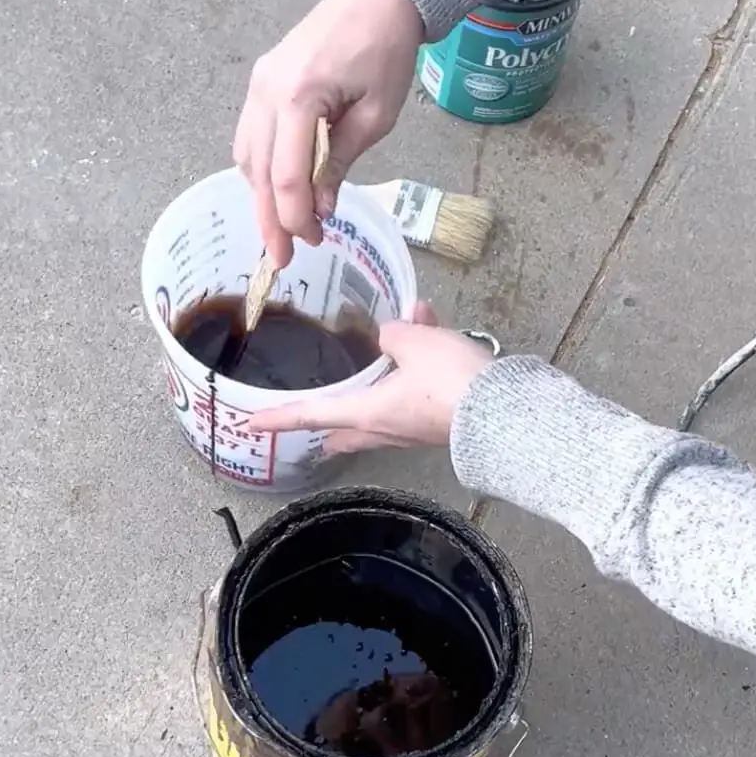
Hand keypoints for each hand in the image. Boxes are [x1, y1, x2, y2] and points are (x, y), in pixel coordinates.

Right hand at [233, 0, 424, 269]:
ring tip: (282, 228)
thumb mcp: (376, 115)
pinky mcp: (262, 82)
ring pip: (246, 157)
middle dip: (270, 219)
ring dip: (260, 196)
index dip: (295, 218)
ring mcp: (258, 85)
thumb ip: (342, 162)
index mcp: (298, 97)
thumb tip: (322, 206)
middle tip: (283, 258)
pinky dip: (259, 168)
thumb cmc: (386, 49)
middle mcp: (267, 91)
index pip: (286, 177)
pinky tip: (276, 189)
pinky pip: (250, 136)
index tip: (313, 242)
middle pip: (257, 172)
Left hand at [252, 304, 496, 453]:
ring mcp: (415, 429)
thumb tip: (391, 334)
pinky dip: (417, 365)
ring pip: (384, 407)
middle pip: (348, 427)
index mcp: (369, 412)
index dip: (280, 417)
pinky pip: (418, 391)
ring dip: (381, 379)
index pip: (312, 414)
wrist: (504, 409)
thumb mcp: (416, 342)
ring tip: (393, 339)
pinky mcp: (441, 422)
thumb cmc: (450, 381)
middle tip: (317, 423)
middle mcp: (387, 427)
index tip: (251, 423)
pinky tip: (431, 327)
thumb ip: (394, 334)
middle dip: (331, 423)